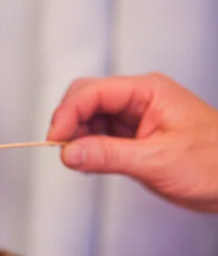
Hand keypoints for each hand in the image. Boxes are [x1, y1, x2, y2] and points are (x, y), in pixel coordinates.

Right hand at [47, 73, 217, 211]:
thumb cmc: (216, 164)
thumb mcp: (157, 161)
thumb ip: (108, 155)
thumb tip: (68, 153)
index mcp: (147, 91)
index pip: (93, 92)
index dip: (68, 114)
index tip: (55, 140)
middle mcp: (138, 99)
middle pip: (86, 98)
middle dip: (69, 121)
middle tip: (60, 148)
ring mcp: (135, 117)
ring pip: (89, 117)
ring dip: (77, 136)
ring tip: (77, 159)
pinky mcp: (132, 136)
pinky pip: (99, 135)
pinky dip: (88, 147)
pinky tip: (89, 160)